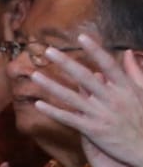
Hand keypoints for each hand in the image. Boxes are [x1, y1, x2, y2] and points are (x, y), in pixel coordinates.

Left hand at [29, 37, 142, 166]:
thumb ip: (135, 72)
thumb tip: (128, 52)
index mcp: (125, 88)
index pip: (108, 64)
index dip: (95, 50)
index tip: (81, 37)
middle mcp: (112, 99)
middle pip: (85, 77)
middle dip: (65, 63)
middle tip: (47, 50)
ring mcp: (101, 114)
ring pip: (71, 97)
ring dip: (51, 86)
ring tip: (34, 75)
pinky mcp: (93, 130)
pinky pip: (69, 118)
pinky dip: (53, 112)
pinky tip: (38, 105)